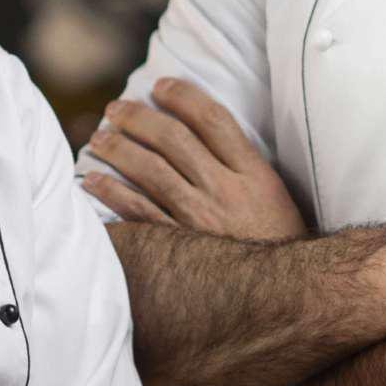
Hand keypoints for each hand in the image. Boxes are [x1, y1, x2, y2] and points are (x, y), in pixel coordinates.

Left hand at [82, 79, 306, 240]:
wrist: (290, 300)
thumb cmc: (281, 245)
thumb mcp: (277, 198)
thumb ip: (244, 167)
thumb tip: (205, 136)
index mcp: (254, 175)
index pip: (214, 121)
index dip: (184, 97)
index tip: (161, 85)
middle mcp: (226, 193)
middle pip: (175, 141)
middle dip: (140, 118)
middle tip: (115, 109)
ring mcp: (201, 222)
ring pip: (151, 172)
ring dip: (119, 150)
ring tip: (99, 138)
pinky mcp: (181, 250)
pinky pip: (139, 215)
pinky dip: (112, 194)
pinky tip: (94, 181)